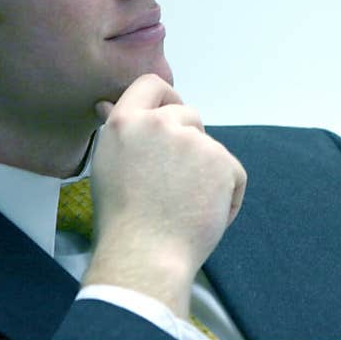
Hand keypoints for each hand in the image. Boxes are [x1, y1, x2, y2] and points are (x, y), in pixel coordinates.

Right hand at [82, 74, 246, 317]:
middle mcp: (161, 123)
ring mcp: (194, 141)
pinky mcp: (222, 161)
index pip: (151, 84)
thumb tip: (108, 104)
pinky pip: (232, 172)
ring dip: (206, 170)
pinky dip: (227, 193)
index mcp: (126, 122)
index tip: (169, 113)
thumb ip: (120, 133)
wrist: (146, 255)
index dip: (165, 97)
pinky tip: (205, 214)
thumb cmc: (121, 219)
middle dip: (187, 140)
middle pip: (187, 115)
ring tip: (185, 205)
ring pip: (210, 147)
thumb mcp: (108, 164)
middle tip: (175, 180)